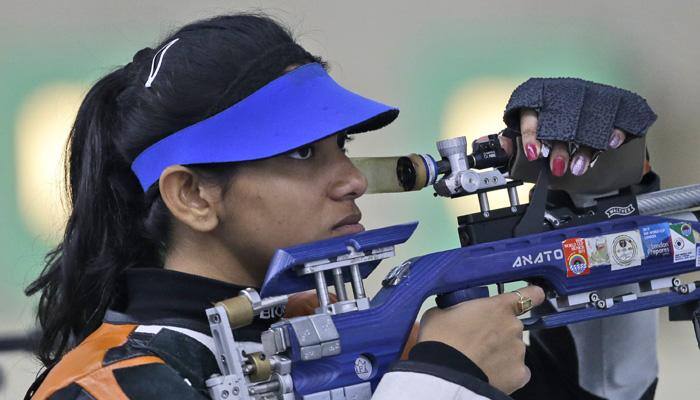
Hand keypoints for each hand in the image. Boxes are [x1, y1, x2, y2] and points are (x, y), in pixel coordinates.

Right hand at [417, 285, 545, 393]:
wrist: (445, 374)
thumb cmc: (440, 339)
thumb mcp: (439, 313)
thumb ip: (455, 309)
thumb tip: (454, 313)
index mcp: (498, 307)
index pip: (530, 294)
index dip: (532, 295)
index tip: (533, 296)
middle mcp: (514, 326)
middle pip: (512, 326)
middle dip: (500, 332)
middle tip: (478, 341)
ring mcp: (519, 352)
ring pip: (513, 349)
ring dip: (501, 352)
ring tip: (480, 361)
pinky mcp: (520, 375)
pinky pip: (516, 371)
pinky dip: (506, 372)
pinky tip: (490, 374)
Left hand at [476, 109, 627, 176]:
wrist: (586, 109)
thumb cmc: (551, 122)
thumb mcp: (529, 132)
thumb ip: (513, 141)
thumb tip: (491, 147)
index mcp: (539, 101)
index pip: (530, 114)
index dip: (530, 134)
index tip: (531, 154)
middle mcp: (562, 98)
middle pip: (559, 124)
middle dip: (558, 149)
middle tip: (557, 168)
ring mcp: (586, 101)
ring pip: (584, 125)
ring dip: (582, 149)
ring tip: (577, 168)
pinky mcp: (607, 107)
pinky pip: (611, 118)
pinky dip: (612, 132)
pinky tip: (610, 143)